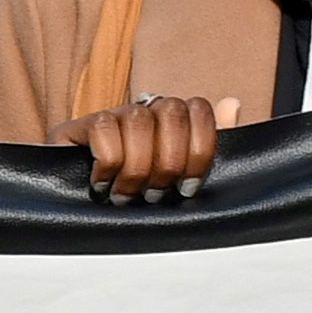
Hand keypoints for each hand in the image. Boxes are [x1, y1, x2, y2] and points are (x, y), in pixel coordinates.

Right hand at [83, 92, 227, 203]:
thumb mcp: (176, 182)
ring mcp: (115, 115)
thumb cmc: (135, 197)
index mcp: (173, 121)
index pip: (200, 109)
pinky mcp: (83, 124)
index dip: (200, 150)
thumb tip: (232, 104)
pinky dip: (108, 163)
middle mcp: (145, 110)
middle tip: (154, 195)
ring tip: (126, 196)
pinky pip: (104, 128)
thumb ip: (206, 147)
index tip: (188, 188)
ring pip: (139, 121)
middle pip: (173, 113)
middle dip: (168, 163)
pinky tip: (102, 184)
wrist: (78, 208)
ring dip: (136, 169)